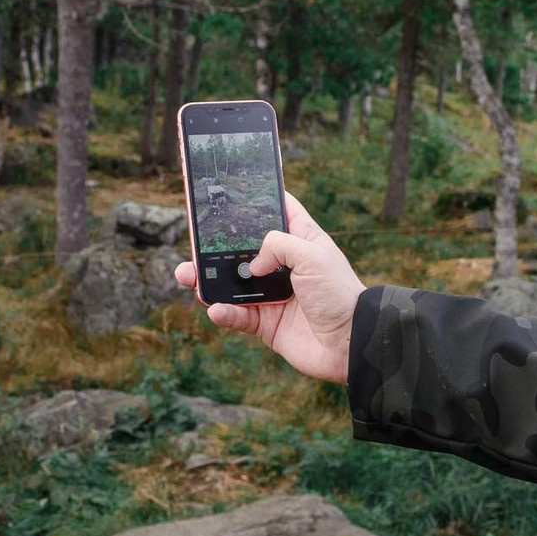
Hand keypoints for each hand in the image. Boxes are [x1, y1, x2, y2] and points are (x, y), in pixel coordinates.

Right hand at [174, 191, 361, 385]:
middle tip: (194, 244)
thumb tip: (251, 264)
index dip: (257, 202)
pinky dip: (224, 313)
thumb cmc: (339, 293)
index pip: (277, 214)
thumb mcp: (311, 253)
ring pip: (233, 284)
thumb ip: (276, 245)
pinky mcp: (266, 323)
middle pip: (244, 251)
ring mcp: (273, 295)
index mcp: (301, 242)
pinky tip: (215, 309)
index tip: (232, 193)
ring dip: (209, 280)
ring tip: (187, 275)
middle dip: (217, 248)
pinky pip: (238, 316)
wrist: (350, 342)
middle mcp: (284, 267)